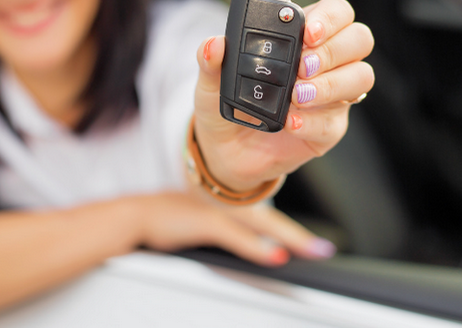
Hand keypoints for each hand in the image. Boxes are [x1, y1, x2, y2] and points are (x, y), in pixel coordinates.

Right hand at [136, 192, 335, 265]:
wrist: (137, 215)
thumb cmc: (165, 221)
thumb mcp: (199, 227)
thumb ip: (224, 234)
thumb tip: (248, 249)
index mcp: (229, 206)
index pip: (267, 219)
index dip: (289, 232)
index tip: (311, 245)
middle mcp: (229, 205)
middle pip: (272, 221)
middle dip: (299, 237)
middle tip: (324, 250)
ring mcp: (219, 211)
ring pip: (262, 225)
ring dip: (289, 239)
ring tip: (312, 251)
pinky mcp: (205, 221)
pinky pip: (236, 236)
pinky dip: (256, 247)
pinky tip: (274, 256)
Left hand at [194, 0, 373, 190]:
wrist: (226, 150)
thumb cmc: (229, 105)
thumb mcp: (211, 81)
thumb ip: (211, 60)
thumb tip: (214, 44)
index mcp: (302, 37)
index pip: (336, 13)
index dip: (330, 18)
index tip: (308, 33)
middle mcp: (325, 62)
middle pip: (359, 39)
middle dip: (333, 50)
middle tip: (302, 67)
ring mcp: (332, 95)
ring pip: (360, 78)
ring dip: (331, 84)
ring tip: (297, 96)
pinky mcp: (329, 128)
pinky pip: (336, 121)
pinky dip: (314, 121)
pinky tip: (291, 123)